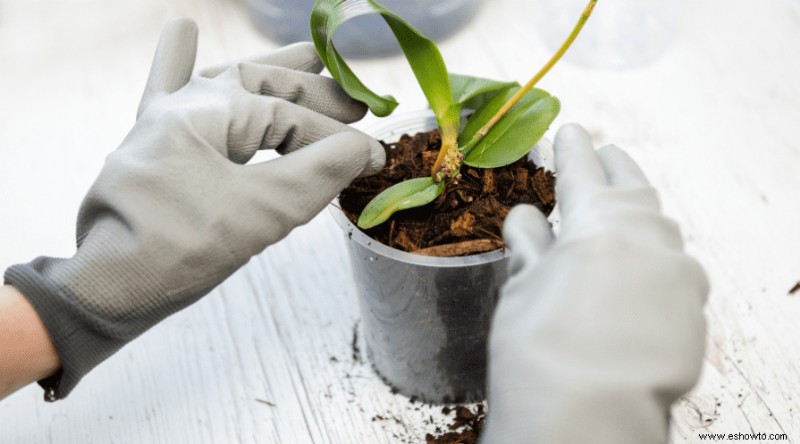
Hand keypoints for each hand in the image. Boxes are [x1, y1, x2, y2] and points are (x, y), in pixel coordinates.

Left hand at [3, 17, 383, 399]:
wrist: (107, 289)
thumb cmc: (182, 249)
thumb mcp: (263, 211)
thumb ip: (320, 172)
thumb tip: (368, 148)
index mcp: (208, 109)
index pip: (291, 116)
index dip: (339, 139)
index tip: (375, 158)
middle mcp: (184, 103)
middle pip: (264, 86)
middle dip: (315, 94)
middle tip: (358, 103)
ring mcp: (164, 121)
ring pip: (228, 81)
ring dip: (272, 70)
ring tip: (310, 56)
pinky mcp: (152, 146)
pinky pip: (167, 90)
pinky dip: (177, 60)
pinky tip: (183, 27)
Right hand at [481, 124, 707, 442]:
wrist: (586, 421)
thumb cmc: (539, 354)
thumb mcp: (521, 292)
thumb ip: (531, 247)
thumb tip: (527, 219)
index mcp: (597, 223)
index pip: (583, 171)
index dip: (572, 149)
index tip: (570, 131)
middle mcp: (649, 240)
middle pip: (634, 189)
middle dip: (616, 168)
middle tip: (603, 153)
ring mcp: (679, 276)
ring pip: (661, 228)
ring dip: (639, 214)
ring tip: (621, 212)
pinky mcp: (694, 313)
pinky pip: (674, 271)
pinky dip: (653, 261)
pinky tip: (637, 273)